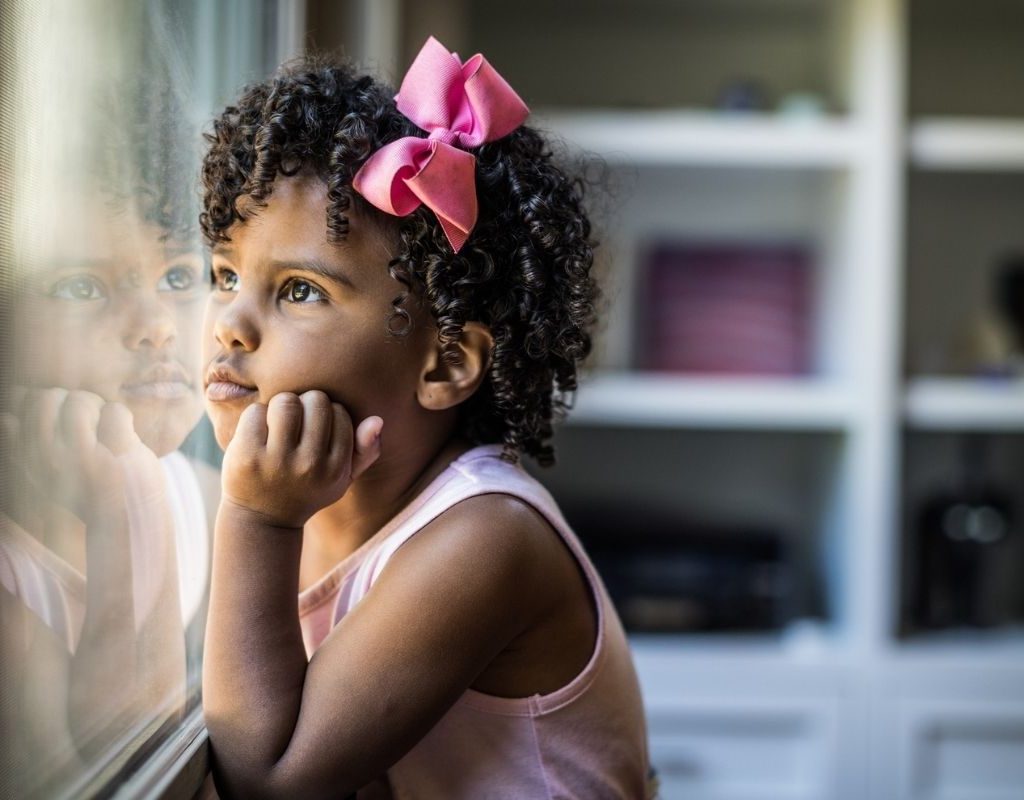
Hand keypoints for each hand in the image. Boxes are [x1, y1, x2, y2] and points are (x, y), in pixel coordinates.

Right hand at [1, 387, 153, 521]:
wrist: (128, 526)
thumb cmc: (88, 493)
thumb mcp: (45, 474)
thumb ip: (23, 445)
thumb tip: (9, 413)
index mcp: (26, 463)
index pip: (17, 409)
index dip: (45, 405)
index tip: (62, 424)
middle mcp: (48, 460)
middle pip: (47, 397)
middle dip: (69, 400)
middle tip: (87, 421)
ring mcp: (84, 457)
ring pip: (79, 400)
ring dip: (97, 407)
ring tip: (105, 429)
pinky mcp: (117, 452)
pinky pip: (114, 410)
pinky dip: (122, 417)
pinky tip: (124, 437)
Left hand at [220, 391, 382, 528]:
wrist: (262, 519)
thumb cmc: (306, 490)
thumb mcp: (342, 478)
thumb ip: (365, 451)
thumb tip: (377, 420)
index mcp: (335, 469)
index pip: (339, 413)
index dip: (327, 413)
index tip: (317, 428)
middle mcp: (309, 465)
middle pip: (315, 401)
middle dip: (305, 404)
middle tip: (296, 421)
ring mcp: (277, 461)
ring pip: (285, 402)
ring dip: (280, 406)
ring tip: (278, 421)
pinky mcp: (247, 456)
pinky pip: (256, 412)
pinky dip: (256, 416)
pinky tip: (257, 432)